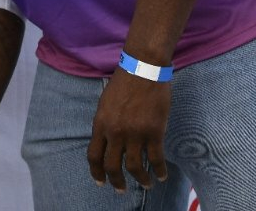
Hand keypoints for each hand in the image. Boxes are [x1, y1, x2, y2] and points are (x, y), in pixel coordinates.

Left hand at [87, 70, 170, 192]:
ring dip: (140, 180)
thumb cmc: (125, 81)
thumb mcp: (105, 103)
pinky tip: (162, 176)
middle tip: (121, 190)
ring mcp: (135, 133)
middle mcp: (115, 132)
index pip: (94, 156)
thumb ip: (105, 124)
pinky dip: (159, 170)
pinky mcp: (154, 131)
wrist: (143, 67)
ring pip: (135, 167)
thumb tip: (107, 141)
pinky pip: (156, 158)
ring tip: (146, 185)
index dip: (96, 172)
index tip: (100, 182)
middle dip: (116, 181)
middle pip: (112, 166)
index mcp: (101, 124)